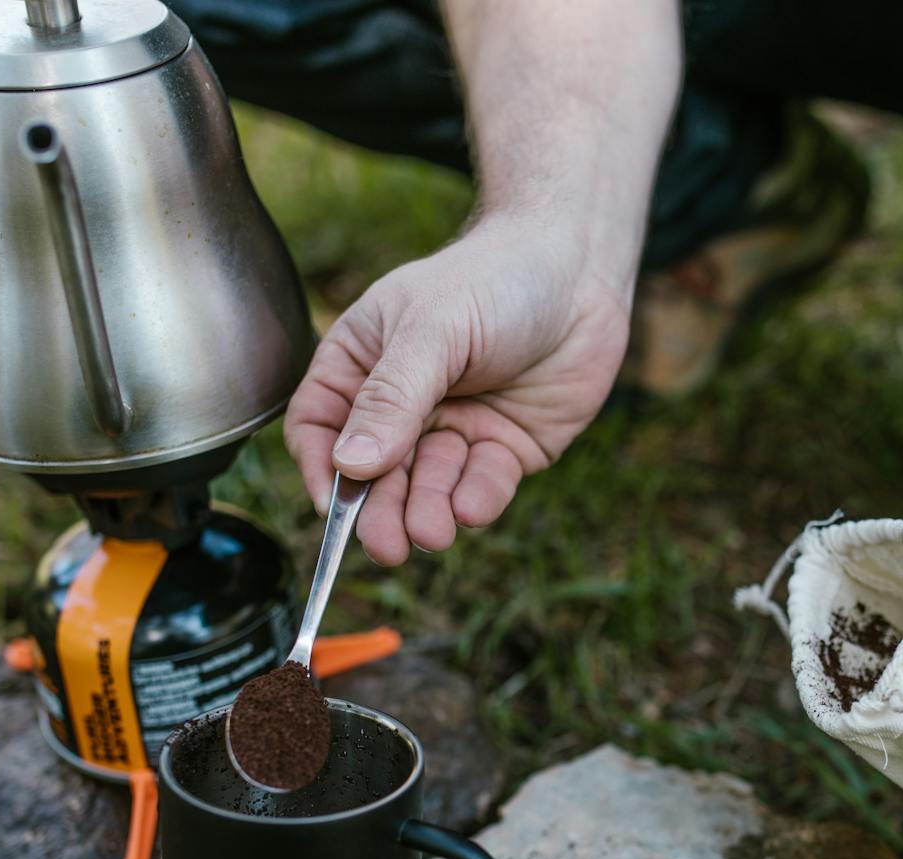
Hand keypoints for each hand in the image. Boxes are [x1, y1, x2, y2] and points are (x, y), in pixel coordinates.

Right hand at [283, 216, 631, 564]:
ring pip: (427, 487)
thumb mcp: (432, 329)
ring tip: (432, 532)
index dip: (321, 468)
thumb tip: (350, 465)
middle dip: (380, 510)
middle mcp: (403, 404)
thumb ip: (392, 397)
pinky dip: (476, 501)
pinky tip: (472, 508)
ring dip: (427, 512)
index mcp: (362, 363)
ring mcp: (454, 428)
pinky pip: (481, 486)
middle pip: (374, 473)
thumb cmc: (496, 276)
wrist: (582, 269)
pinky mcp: (504, 449)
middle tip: (387, 545)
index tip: (332, 506)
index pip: (320, 425)